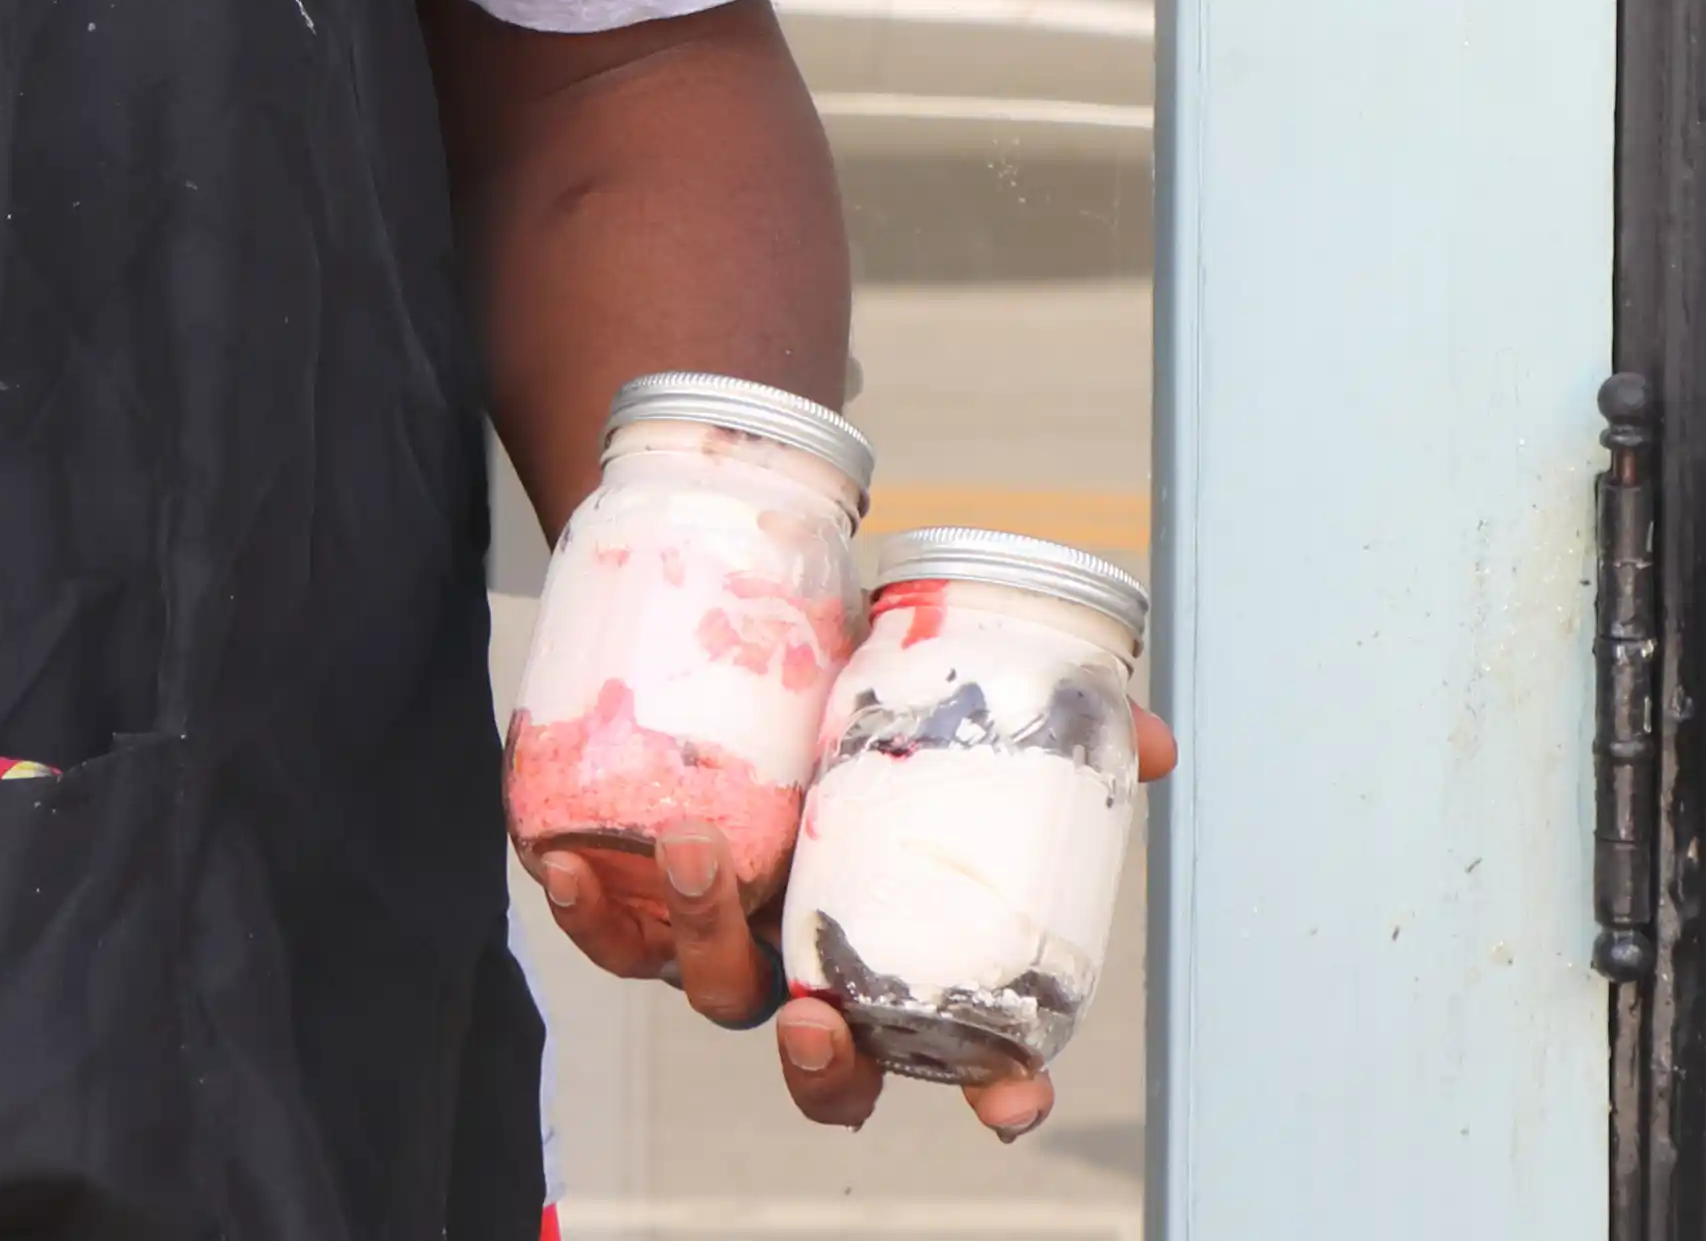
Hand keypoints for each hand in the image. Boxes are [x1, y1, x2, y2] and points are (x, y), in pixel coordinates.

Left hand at [524, 708, 1177, 1141]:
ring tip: (689, 849)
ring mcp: (715, 931)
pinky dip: (577, 907)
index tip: (1012, 1106)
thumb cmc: (849, 672)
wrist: (721, 601)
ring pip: (705, 986)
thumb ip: (1046, 715)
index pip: (955, 1050)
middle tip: (815, 1016)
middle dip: (821, 1064)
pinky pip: (598, 926)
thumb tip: (1147, 740)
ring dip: (693, 938)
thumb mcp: (944, 683)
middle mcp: (805, 957)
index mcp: (893, 939)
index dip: (991, 1089)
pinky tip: (558, 861)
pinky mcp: (627, 884)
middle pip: (821, 1062)